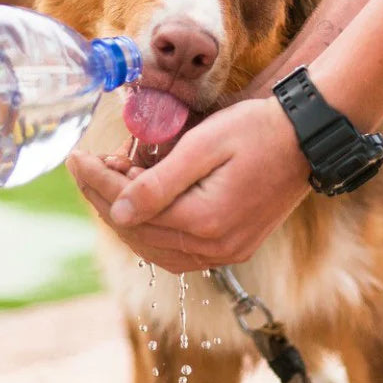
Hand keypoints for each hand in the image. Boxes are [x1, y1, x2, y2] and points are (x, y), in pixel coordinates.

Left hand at [69, 97, 310, 272]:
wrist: (307, 138)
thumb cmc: (257, 130)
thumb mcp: (204, 145)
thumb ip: (159, 182)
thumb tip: (117, 211)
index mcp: (205, 221)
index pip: (131, 209)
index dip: (97, 183)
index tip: (75, 157)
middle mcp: (215, 247)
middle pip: (139, 232)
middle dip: (105, 198)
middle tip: (88, 165)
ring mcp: (226, 252)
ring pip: (155, 247)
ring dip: (126, 216)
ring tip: (111, 180)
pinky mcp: (233, 247)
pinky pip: (178, 251)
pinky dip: (152, 230)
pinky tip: (140, 205)